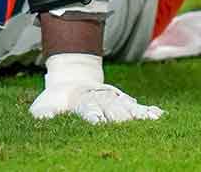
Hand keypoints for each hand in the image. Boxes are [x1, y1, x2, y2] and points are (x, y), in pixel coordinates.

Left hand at [28, 54, 162, 123]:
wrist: (72, 77)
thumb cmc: (56, 98)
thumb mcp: (45, 104)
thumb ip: (43, 112)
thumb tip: (41, 117)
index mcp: (81, 101)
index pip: (89, 110)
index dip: (93, 115)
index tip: (98, 122)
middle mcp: (99, 99)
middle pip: (112, 109)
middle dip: (119, 116)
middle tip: (127, 123)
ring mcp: (112, 99)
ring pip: (126, 107)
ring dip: (137, 114)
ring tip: (151, 119)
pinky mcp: (121, 101)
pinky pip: (136, 106)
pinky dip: (147, 110)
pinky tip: (159, 115)